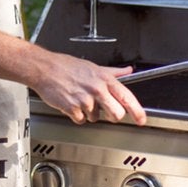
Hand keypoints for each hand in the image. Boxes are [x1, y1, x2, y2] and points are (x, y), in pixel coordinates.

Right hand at [31, 54, 146, 125]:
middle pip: (116, 114)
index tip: (142, 119)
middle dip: (112, 116)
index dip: (137, 111)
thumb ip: (113, 71)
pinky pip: (81, 120)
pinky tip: (72, 103)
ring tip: (80, 98)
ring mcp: (85, 100)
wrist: (45, 69)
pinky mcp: (73, 109)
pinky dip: (76, 115)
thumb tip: (128, 70)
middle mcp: (97, 89)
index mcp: (104, 78)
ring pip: (96, 118)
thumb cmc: (67, 66)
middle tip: (105, 110)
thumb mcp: (94, 66)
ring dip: (89, 113)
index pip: (127, 97)